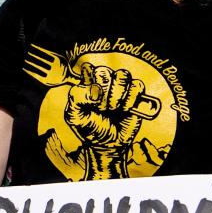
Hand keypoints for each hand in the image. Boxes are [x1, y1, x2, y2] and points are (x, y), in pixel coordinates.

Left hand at [63, 63, 149, 178]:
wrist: (107, 144)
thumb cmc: (90, 128)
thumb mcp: (74, 116)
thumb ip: (76, 98)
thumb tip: (95, 91)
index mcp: (87, 83)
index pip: (88, 68)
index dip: (89, 82)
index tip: (90, 100)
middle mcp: (104, 82)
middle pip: (105, 71)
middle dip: (102, 92)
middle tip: (101, 108)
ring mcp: (121, 87)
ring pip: (123, 75)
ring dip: (117, 95)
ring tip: (113, 109)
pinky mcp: (135, 95)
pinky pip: (137, 86)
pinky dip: (131, 99)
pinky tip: (125, 110)